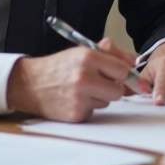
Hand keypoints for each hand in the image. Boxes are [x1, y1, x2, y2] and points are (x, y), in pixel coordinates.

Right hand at [6, 37, 134, 121]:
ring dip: (99, 97)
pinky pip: (94, 111)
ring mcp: (80, 98)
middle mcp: (85, 77)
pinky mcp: (76, 113)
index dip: (121, 73)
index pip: (123, 70)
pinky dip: (88, 107)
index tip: (118, 75)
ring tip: (82, 89)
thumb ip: (109, 53)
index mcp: (88, 57)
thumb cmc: (59, 67)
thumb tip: (133, 62)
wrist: (31, 83)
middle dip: (112, 88)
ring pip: (107, 102)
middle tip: (99, 83)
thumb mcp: (82, 51)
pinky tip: (75, 99)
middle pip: (118, 91)